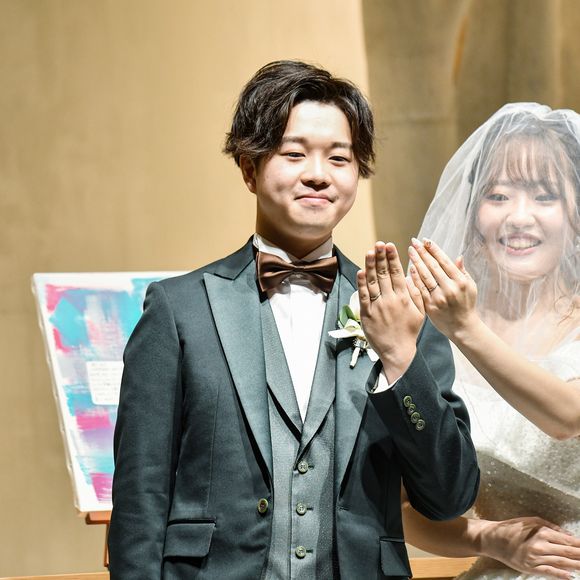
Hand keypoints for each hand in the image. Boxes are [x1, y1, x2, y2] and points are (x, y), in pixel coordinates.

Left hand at [357, 242, 423, 380]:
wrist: (398, 352)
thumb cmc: (409, 331)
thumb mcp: (420, 312)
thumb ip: (416, 293)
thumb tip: (410, 275)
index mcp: (404, 298)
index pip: (397, 273)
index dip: (392, 258)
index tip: (390, 245)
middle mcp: (391, 300)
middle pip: (384, 274)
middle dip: (381, 257)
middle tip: (378, 243)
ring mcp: (378, 306)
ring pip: (373, 282)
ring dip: (371, 265)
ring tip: (370, 251)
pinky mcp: (367, 314)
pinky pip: (363, 296)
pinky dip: (362, 283)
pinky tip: (361, 271)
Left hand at [408, 237, 478, 340]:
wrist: (462, 327)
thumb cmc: (467, 304)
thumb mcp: (470, 287)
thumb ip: (463, 272)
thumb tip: (458, 256)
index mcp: (460, 281)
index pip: (444, 261)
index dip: (434, 250)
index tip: (426, 240)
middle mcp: (450, 288)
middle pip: (433, 267)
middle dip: (422, 252)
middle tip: (414, 242)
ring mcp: (439, 298)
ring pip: (425, 276)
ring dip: (416, 262)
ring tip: (410, 251)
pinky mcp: (430, 306)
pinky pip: (420, 289)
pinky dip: (414, 278)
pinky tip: (409, 268)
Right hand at [480, 516, 579, 578]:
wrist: (493, 539)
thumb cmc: (512, 527)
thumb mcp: (531, 521)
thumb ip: (551, 527)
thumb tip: (569, 535)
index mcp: (542, 532)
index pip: (568, 540)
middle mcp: (541, 545)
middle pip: (568, 552)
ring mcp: (536, 558)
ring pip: (562, 563)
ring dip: (576, 565)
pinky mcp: (531, 568)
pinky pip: (549, 572)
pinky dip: (561, 575)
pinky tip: (570, 576)